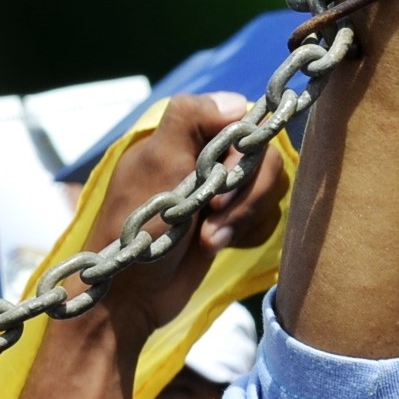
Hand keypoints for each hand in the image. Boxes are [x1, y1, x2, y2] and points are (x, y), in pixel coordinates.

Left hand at [82, 93, 287, 340]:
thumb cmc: (137, 227)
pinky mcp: (230, 222)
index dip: (241, 150)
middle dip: (243, 193)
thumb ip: (190, 119)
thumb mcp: (156, 163)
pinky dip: (247, 233)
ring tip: (210, 240)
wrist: (130, 295)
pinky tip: (217, 246)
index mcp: (183, 135)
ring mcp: (219, 191)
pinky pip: (266, 216)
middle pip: (263, 155)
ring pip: (269, 187)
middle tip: (211, 215)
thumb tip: (239, 102)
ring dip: (243, 216)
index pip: (243, 119)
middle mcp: (205, 158)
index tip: (220, 178)